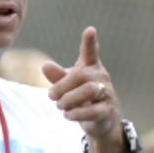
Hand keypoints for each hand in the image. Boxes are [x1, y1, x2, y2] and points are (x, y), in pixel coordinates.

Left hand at [41, 27, 124, 152]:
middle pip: (80, 75)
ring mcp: (107, 94)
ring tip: (61, 106)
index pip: (91, 53)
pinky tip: (68, 115)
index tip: (90, 30)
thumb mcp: (68, 87)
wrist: (102, 123)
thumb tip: (45, 66)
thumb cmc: (84, 99)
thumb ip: (58, 77)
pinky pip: (93, 111)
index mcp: (91, 68)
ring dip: (68, 100)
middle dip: (61, 86)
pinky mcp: (108, 111)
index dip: (90, 42)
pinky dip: (76, 113)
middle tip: (51, 96)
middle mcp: (101, 78)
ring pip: (88, 91)